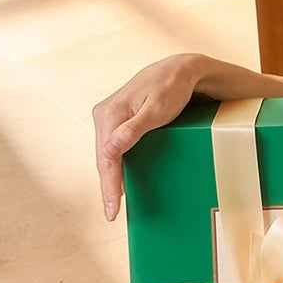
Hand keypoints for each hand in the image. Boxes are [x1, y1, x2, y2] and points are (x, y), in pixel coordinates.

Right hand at [91, 54, 203, 219]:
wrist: (179, 70)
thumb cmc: (172, 89)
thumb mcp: (156, 111)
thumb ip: (132, 131)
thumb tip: (108, 151)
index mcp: (109, 114)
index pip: (106, 159)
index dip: (109, 186)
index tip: (111, 209)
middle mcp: (104, 114)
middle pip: (103, 158)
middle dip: (108, 186)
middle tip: (112, 213)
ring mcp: (109, 115)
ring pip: (107, 154)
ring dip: (110, 177)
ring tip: (115, 202)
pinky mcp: (116, 117)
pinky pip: (113, 146)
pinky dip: (116, 164)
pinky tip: (121, 178)